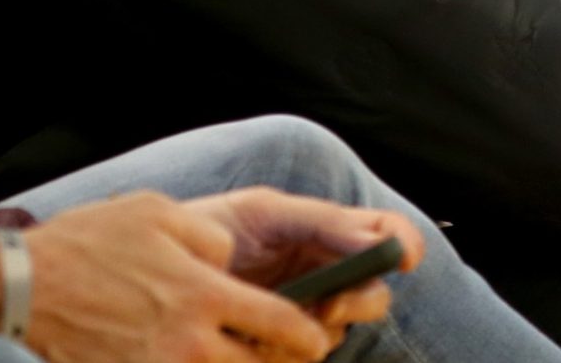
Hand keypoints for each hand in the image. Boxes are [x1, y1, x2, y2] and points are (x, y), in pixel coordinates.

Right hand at [0, 191, 335, 362]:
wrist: (23, 289)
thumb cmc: (88, 243)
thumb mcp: (156, 212)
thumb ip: (209, 238)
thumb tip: (229, 264)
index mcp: (203, 294)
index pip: (283, 326)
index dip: (310, 334)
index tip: (315, 334)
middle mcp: (191, 342)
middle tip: (284, 351)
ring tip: (241, 353)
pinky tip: (195, 357)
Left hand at [184, 187, 421, 351]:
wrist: (156, 267)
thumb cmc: (212, 229)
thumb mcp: (264, 213)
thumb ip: (322, 222)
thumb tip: (377, 237)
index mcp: (327, 234)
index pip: (384, 238)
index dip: (403, 245)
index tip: (404, 256)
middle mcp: (325, 277)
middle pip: (372, 296)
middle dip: (360, 300)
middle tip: (330, 302)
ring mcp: (304, 315)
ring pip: (336, 333)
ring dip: (313, 330)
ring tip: (265, 319)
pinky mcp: (278, 347)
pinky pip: (300, 358)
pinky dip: (281, 351)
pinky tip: (250, 337)